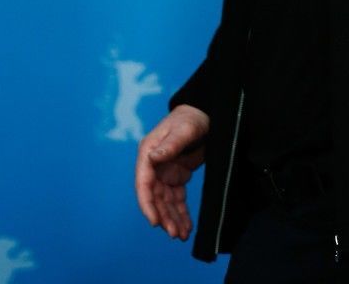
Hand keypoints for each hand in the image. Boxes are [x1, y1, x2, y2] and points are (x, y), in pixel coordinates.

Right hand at [135, 104, 209, 240]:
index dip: (147, 204)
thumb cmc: (191, 118)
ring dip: (172, 219)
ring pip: (166, 202)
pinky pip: (176, 200)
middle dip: (164, 217)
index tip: (154, 222)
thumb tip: (152, 158)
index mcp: (149, 153)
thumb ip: (170, 145)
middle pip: (155, 197)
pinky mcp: (176, 178)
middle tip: (175, 234)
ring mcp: (165, 173)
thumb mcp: (183, 129)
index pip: (143, 183)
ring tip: (182, 235)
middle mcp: (154, 165)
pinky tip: (187, 227)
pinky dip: (181, 213)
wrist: (205, 113)